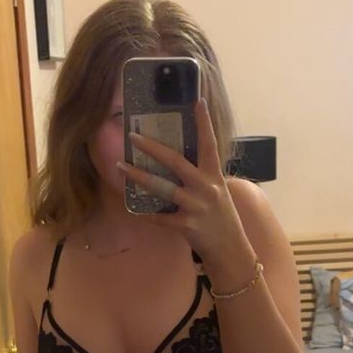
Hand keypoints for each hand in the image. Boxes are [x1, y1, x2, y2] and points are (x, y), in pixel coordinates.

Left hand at [116, 98, 254, 274]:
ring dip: (139, 176)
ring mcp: (196, 206)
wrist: (231, 250)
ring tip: (120, 166)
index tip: (197, 101)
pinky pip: (160, 217)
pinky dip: (145, 213)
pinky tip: (132, 208)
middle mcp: (206, 187)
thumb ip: (201, 177)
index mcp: (214, 176)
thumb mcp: (218, 192)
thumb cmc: (222, 218)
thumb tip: (177, 161)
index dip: (203, 123)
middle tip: (133, 136)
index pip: (209, 143)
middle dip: (152, 147)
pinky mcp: (186, 225)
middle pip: (176, 161)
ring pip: (162, 187)